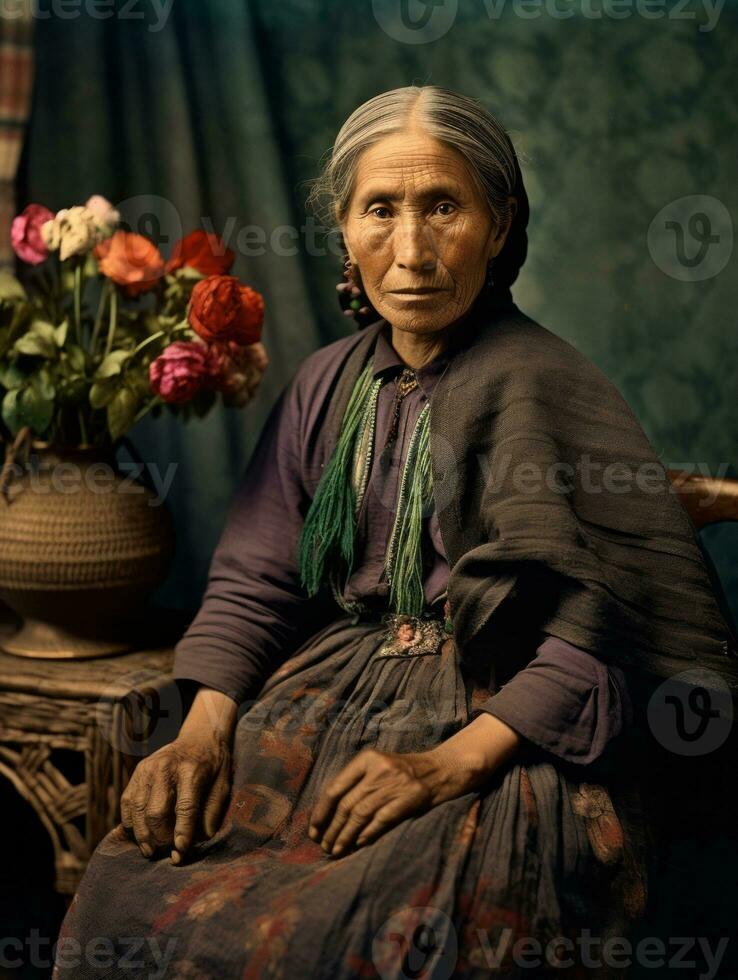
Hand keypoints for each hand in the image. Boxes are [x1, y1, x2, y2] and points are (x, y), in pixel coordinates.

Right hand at [119, 686, 236, 863]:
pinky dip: (130, 821)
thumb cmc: (214, 765)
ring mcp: (149, 768)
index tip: (180, 853)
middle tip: (165, 850)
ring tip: (149, 849)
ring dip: (142, 834)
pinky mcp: (138, 771)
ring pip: (137, 809)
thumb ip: (213, 812)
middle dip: (160, 836)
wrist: (200, 737)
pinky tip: (139, 832)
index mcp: (192, 770)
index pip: (185, 807)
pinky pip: (126, 802)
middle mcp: (167, 767)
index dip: (182, 833)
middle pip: (156, 811)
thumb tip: (202, 840)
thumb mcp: (223, 785)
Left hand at [307, 746, 478, 858]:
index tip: (314, 830)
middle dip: (332, 828)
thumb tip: (328, 815)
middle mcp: (378, 769)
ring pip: (360, 814)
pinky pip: (382, 820)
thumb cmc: (403, 771)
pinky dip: (368, 833)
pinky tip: (358, 844)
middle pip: (346, 804)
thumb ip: (356, 783)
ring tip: (336, 850)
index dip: (321, 812)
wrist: (441, 768)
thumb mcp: (378, 766)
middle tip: (324, 846)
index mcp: (366, 759)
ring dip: (345, 836)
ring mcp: (394, 784)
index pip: (335, 787)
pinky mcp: (408, 798)